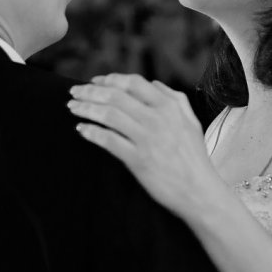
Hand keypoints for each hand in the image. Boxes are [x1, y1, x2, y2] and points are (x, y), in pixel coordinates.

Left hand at [68, 74, 226, 218]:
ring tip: (72, 108)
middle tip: (74, 92)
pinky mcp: (138, 160)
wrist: (199, 192)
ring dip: (86, 109)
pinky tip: (81, 130)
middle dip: (90, 92)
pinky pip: (109, 141)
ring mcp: (147, 139)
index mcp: (169, 107)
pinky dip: (92, 133)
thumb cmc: (194, 158)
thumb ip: (175, 99)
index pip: (133, 83)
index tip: (94, 82)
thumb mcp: (191, 122)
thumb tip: (154, 84)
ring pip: (109, 116)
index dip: (110, 79)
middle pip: (116, 96)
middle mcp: (157, 119)